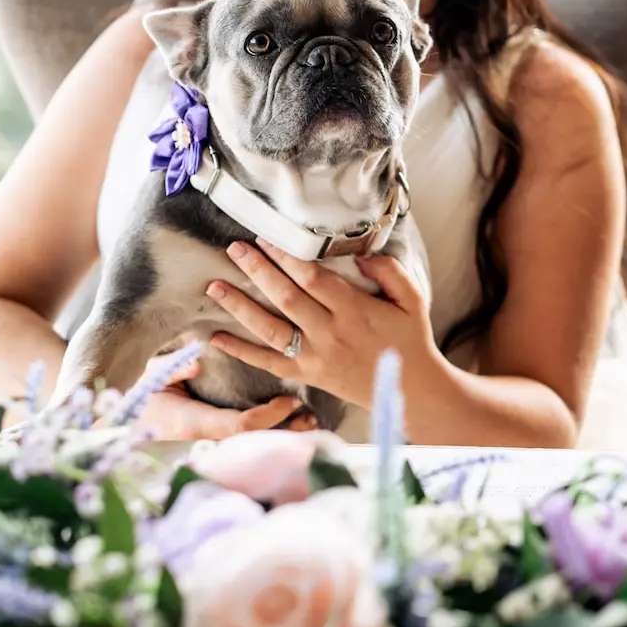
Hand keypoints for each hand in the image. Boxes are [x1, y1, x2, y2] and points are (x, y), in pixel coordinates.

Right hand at [128, 351, 317, 440]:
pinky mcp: (211, 441)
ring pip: (253, 444)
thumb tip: (195, 362)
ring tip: (311, 423)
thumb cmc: (135, 398)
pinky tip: (291, 424)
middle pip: (255, 440)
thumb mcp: (152, 377)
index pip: (241, 425)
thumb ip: (174, 368)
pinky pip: (246, 440)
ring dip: (282, 433)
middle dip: (286, 431)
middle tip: (314, 418)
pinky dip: (270, 432)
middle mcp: (206, 437)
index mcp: (194, 422)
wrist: (117, 427)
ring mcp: (209, 442)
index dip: (269, 416)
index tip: (290, 401)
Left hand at [206, 240, 439, 409]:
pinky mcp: (306, 375)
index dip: (286, 257)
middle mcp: (330, 334)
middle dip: (257, 271)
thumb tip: (360, 253)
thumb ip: (390, 271)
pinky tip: (216, 338)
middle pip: (285, 298)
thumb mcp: (412, 299)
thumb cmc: (410, 338)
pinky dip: (240, 351)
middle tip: (234, 249)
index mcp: (355, 311)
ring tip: (214, 287)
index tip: (266, 238)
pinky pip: (268, 363)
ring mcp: (315, 357)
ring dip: (239, 307)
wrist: (410, 389)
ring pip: (269, 329)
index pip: (312, 278)